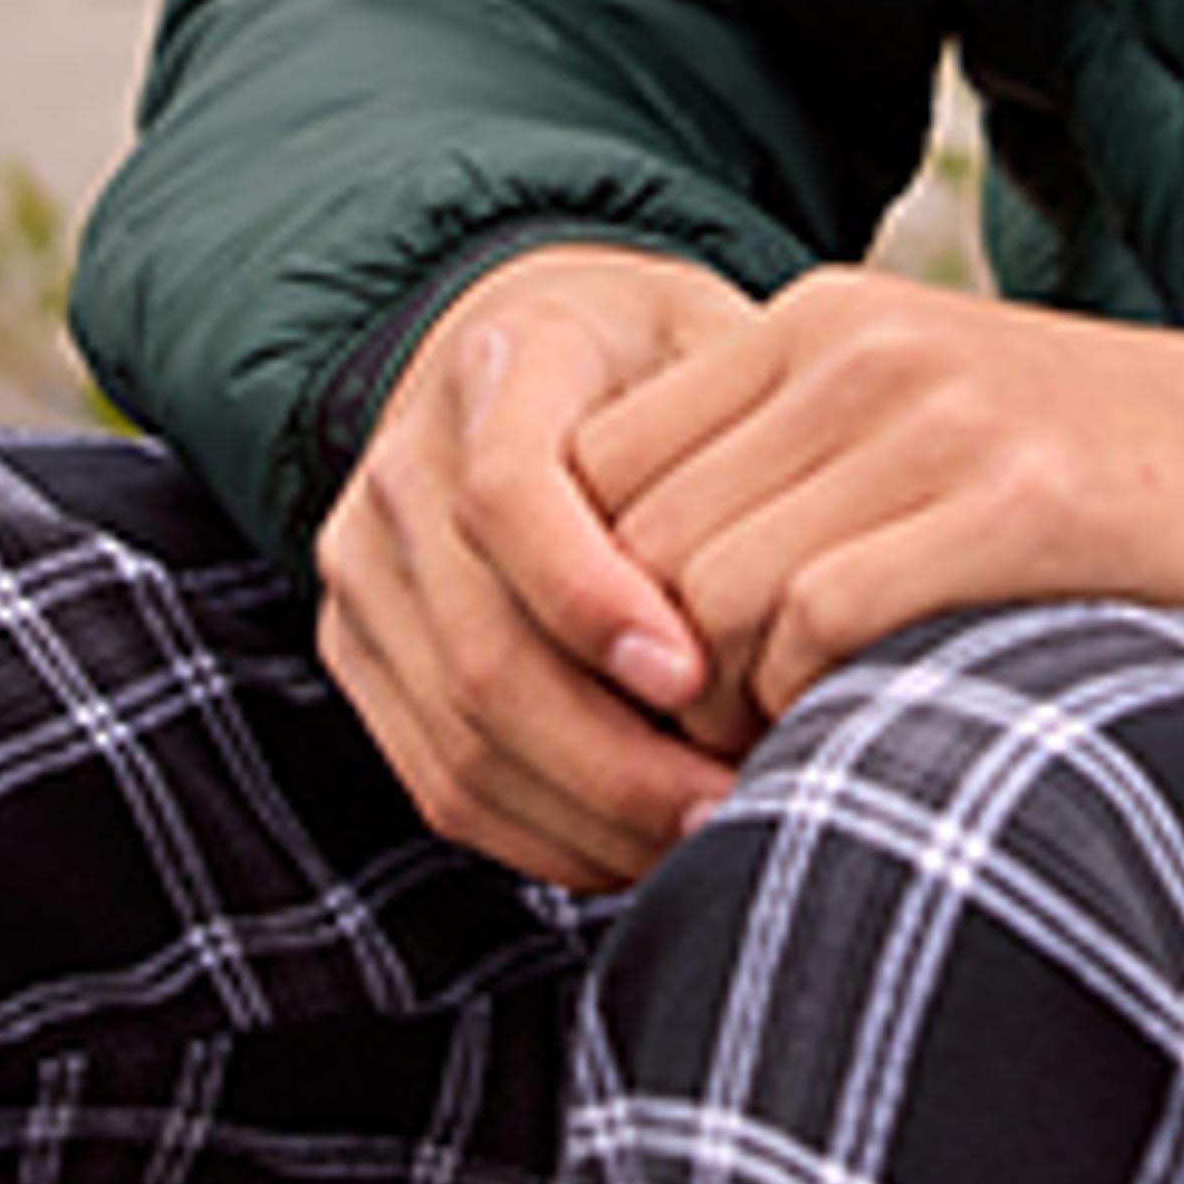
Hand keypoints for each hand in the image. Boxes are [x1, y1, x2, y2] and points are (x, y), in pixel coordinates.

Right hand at [317, 244, 758, 889]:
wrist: (531, 343)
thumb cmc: (659, 357)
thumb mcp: (713, 338)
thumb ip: (756, 414)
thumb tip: (823, 559)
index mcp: (498, 365)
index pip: (505, 492)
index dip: (589, 596)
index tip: (694, 672)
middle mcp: (405, 466)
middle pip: (480, 647)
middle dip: (611, 755)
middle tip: (730, 799)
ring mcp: (368, 567)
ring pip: (458, 737)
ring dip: (588, 813)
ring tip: (708, 833)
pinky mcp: (360, 652)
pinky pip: (439, 779)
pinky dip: (542, 836)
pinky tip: (637, 846)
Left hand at [569, 269, 1183, 746]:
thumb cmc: (1092, 477)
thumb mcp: (913, 421)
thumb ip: (781, 468)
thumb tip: (622, 609)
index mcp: (820, 315)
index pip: (597, 465)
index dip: (591, 599)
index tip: (647, 690)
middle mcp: (859, 344)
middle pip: (635, 542)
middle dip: (641, 677)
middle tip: (696, 757)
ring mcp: (938, 416)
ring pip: (707, 591)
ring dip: (716, 707)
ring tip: (771, 755)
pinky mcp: (1016, 500)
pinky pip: (818, 621)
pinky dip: (803, 704)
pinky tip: (852, 731)